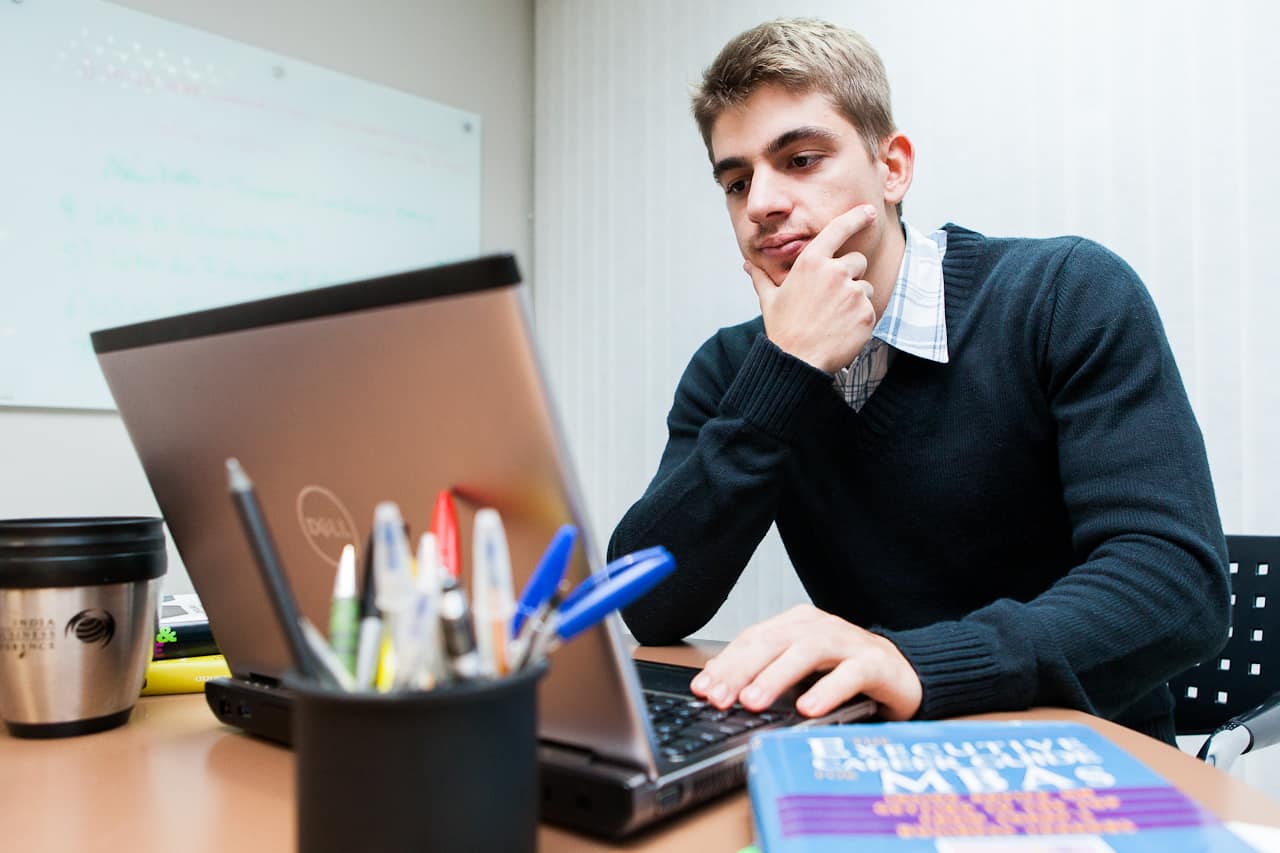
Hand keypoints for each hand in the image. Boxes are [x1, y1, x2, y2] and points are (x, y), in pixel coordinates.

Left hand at [689, 604, 921, 720]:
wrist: (906, 673)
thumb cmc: (847, 673)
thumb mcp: (802, 673)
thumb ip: (768, 675)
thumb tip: (722, 693)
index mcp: (796, 624)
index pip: (752, 639)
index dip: (725, 663)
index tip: (702, 688)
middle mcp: (819, 627)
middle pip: (771, 642)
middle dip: (740, 670)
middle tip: (719, 697)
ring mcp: (848, 642)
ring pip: (805, 651)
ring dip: (775, 677)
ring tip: (753, 701)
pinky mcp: (875, 663)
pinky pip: (849, 674)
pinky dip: (826, 691)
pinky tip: (808, 709)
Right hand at [747, 205, 878, 373]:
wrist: (798, 361)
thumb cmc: (783, 329)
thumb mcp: (769, 299)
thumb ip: (761, 277)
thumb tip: (747, 264)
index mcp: (811, 262)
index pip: (839, 229)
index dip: (856, 217)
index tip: (870, 211)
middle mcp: (835, 272)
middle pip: (857, 261)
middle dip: (849, 275)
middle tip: (831, 299)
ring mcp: (853, 292)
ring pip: (865, 286)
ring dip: (855, 299)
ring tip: (834, 317)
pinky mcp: (866, 312)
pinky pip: (870, 308)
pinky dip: (860, 318)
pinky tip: (842, 329)